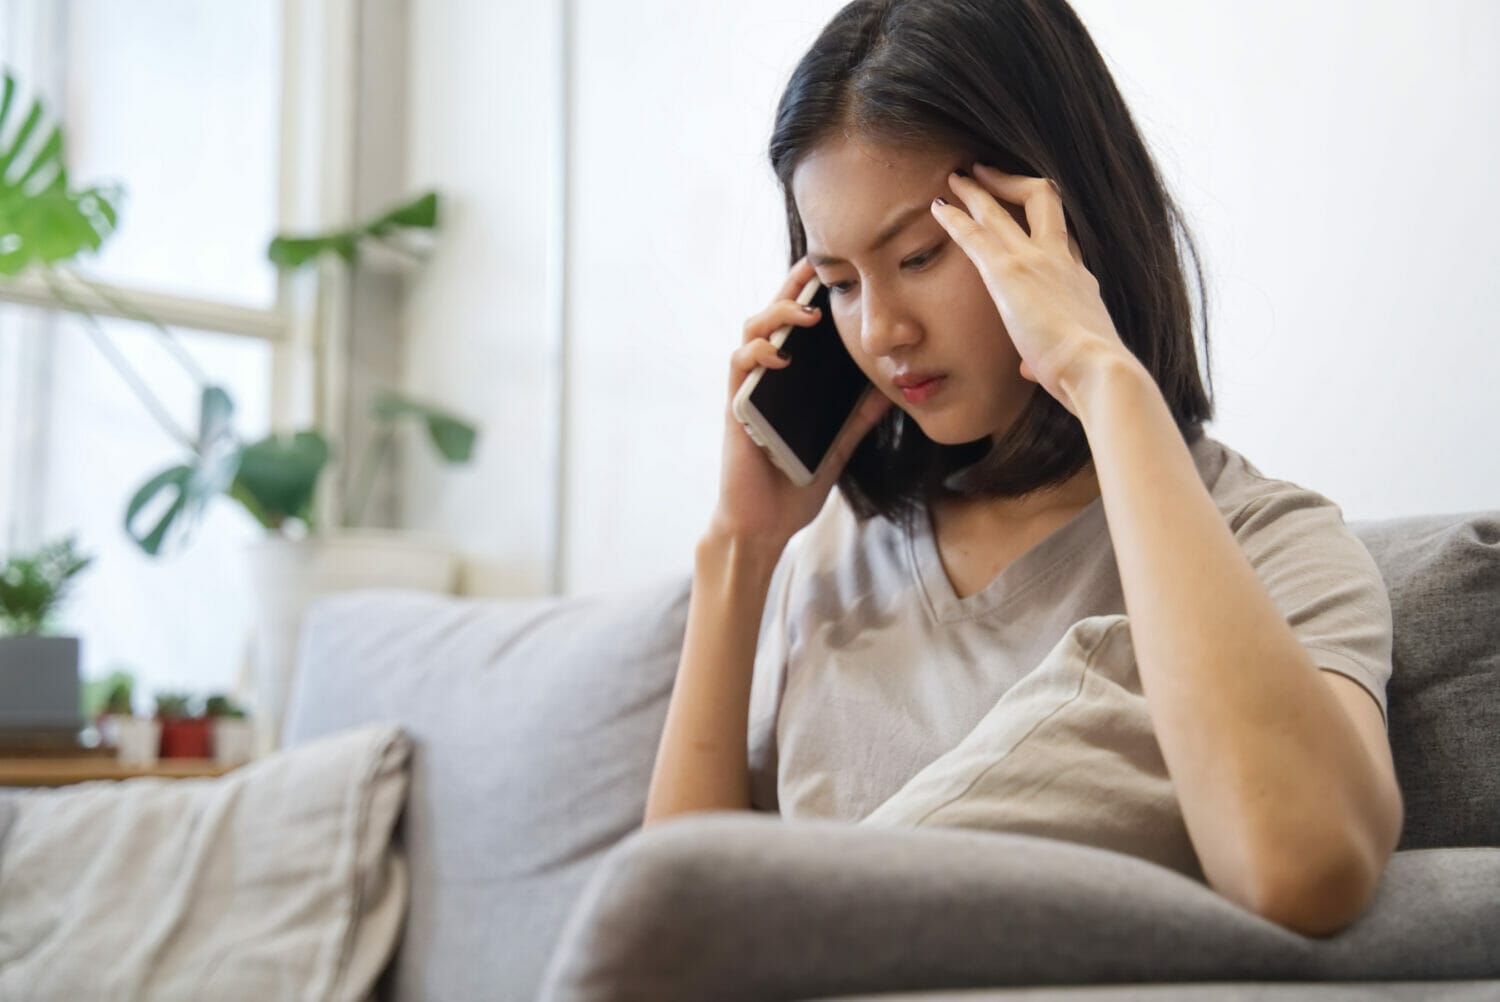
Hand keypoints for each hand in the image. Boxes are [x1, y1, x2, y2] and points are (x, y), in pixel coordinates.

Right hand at [710, 256, 892, 548]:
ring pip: (752, 331)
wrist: (765, 524)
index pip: (797, 326)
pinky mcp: (736, 407)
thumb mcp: (838, 446)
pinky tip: (779, 350)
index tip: (835, 269)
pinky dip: (757, 352)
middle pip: (773, 316)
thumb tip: (891, 388)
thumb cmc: (793, 485)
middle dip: (792, 286)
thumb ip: (858, 418)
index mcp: (790, 381)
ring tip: (807, 311)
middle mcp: (766, 378)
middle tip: (818, 265)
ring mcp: (749, 390)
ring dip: (776, 313)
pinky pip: (739, 367)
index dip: (810, 293)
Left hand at [932, 163, 1133, 415]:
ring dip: (977, 191)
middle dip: (1012, 182)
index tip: (1024, 217)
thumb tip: (1033, 368)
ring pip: (1003, 209)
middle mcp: (1062, 261)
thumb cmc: (1088, 375)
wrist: (1097, 369)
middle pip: (1043, 201)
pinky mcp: (1008, 272)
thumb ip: (1046, 359)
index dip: (1042, 226)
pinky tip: (937, 207)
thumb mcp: (1070, 361)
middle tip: (987, 172)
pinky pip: (975, 234)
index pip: (1063, 241)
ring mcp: (1036, 260)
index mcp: (1081, 283)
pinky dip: (954, 218)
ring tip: (957, 176)